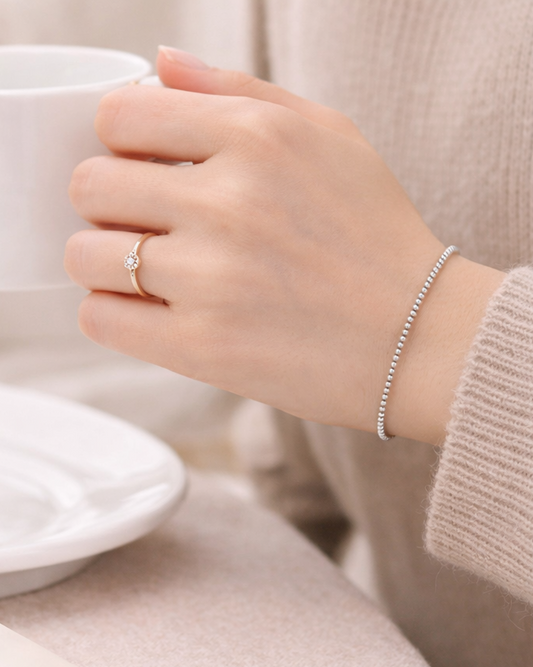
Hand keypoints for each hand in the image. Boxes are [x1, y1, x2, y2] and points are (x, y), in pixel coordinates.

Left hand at [65, 48, 503, 443]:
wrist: (419, 338)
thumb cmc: (377, 237)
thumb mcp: (331, 136)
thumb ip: (239, 91)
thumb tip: (161, 63)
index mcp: (257, 138)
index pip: (119, 116)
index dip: (120, 141)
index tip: (142, 165)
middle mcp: (229, 202)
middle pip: (91, 186)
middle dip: (109, 202)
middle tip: (145, 222)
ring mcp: (212, 278)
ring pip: (84, 255)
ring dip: (103, 261)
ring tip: (148, 271)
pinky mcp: (203, 347)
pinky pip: (101, 318)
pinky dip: (110, 311)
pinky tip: (147, 310)